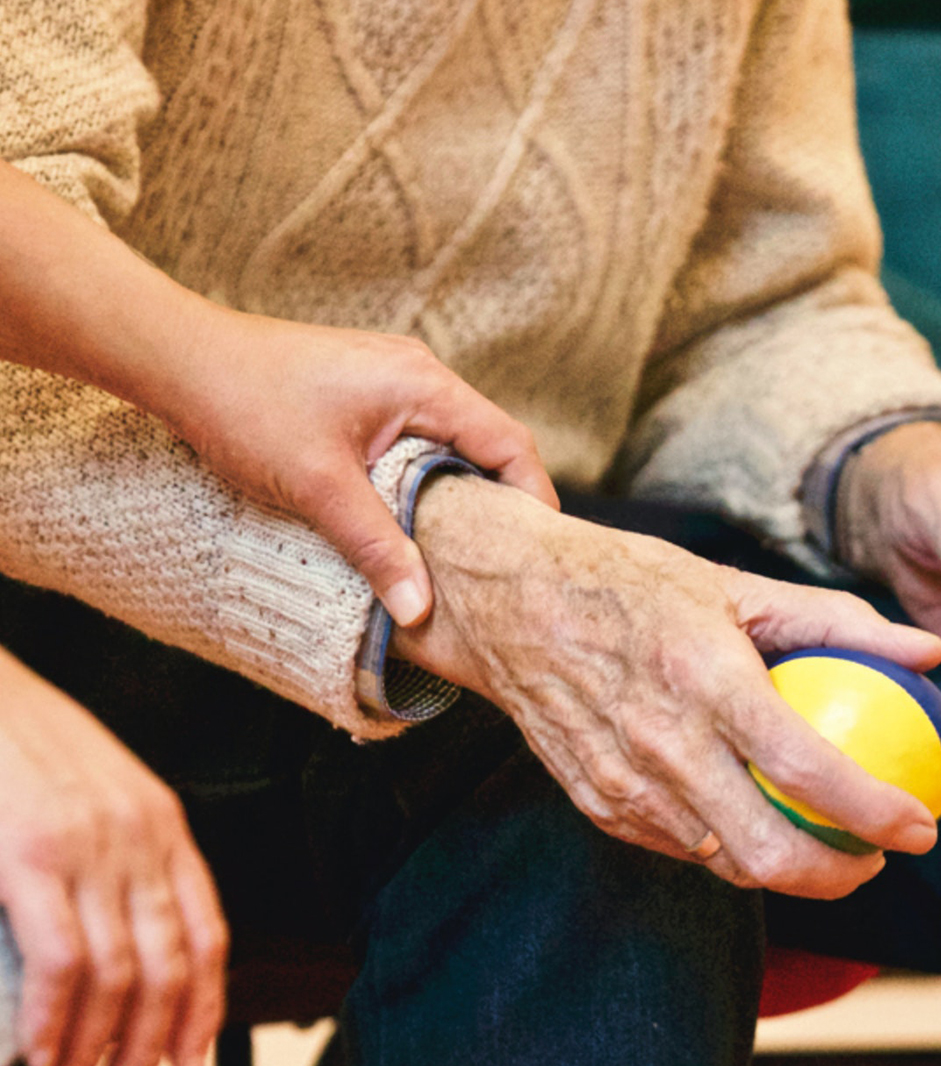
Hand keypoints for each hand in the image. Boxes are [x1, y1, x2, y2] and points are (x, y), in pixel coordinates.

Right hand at [0, 649, 227, 1065]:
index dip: (205, 1007)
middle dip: (153, 1044)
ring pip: (122, 976)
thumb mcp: (92, 793)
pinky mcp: (33, 858)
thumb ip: (115, 857)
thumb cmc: (19, 744)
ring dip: (98, 1046)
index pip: (208, 931)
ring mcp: (90, 847)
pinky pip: (63, 964)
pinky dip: (54, 1021)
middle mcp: (141, 836)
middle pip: (172, 965)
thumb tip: (111, 943)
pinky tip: (40, 1052)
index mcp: (162, 822)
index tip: (193, 1058)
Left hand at [143, 308, 558, 626]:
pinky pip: (419, 440)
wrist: (180, 359)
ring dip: (460, 493)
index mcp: (423, 384)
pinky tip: (411, 519)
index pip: (509, 443)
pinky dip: (427, 480)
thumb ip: (377, 547)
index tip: (538, 553)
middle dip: (501, 503)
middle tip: (504, 564)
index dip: (533, 499)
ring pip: (451, 444)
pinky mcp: (365, 393)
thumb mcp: (319, 487)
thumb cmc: (247, 406)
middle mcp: (418, 374)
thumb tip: (420, 610)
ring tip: (462, 552)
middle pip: (488, 444)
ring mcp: (391, 380)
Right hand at [391, 476, 940, 898]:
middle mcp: (662, 743)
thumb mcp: (733, 583)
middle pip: (768, 853)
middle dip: (840, 876)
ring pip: (724, 863)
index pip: (808, 770)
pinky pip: (678, 847)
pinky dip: (725, 845)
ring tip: (821, 842)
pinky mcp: (597, 803)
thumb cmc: (628, 583)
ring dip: (786, 868)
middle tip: (875, 857)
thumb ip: (835, 620)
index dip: (877, 813)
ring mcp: (623, 783)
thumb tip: (925, 651)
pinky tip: (747, 817)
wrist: (511, 602)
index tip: (920, 826)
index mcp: (705, 679)